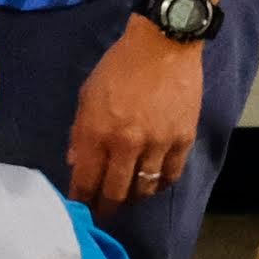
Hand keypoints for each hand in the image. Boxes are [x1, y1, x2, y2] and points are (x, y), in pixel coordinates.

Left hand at [66, 21, 207, 206]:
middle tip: (104, 213)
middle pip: (115, 192)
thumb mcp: (87, 95)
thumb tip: (75, 161)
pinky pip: (171, 174)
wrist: (162, 45)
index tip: (80, 208)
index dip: (81, 199)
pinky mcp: (183, 139)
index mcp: (96, 132)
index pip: (85, 179)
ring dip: (134, 197)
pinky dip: (161, 183)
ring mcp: (157, 143)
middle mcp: (125, 144)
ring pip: (145, 188)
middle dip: (106, 207)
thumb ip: (79, 132)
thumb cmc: (119, 67)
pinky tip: (154, 183)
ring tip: (129, 197)